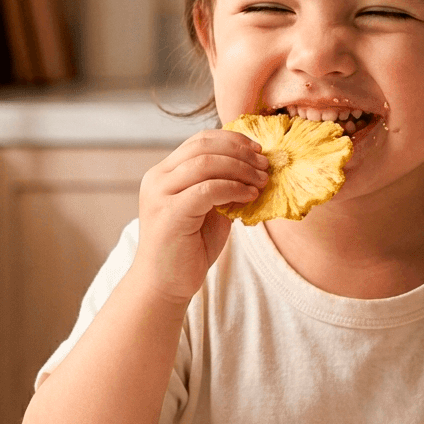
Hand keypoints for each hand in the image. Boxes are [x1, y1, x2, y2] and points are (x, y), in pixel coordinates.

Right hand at [133, 129, 269, 304]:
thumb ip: (221, 185)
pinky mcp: (170, 214)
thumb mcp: (208, 208)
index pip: (200, 140)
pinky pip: (208, 190)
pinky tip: (250, 195)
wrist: (165, 283)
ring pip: (206, 164)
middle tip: (265, 164)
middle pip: (203, 146)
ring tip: (262, 180)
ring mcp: (160, 195)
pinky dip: (234, 188)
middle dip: (240, 152)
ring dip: (241, 169)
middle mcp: (158, 178)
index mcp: (165, 173)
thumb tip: (256, 167)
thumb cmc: (190, 247)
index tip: (258, 150)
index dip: (232, 140)